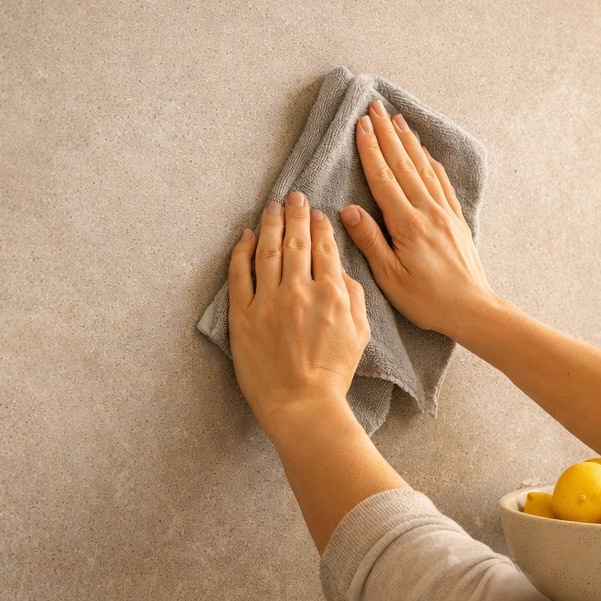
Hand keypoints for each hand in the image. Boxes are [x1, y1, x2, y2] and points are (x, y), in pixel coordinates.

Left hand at [228, 191, 369, 440]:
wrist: (302, 403)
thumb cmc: (334, 374)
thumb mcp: (360, 334)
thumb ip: (354, 298)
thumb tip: (341, 273)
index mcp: (331, 294)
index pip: (324, 248)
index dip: (320, 226)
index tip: (317, 213)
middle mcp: (299, 291)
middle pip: (295, 241)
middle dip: (295, 214)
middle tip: (293, 196)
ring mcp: (268, 301)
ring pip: (266, 250)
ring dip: (269, 224)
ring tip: (270, 207)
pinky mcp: (243, 315)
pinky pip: (239, 274)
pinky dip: (241, 251)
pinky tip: (244, 236)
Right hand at [342, 100, 498, 341]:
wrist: (473, 310)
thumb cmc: (428, 301)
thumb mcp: (390, 278)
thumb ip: (370, 241)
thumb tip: (349, 210)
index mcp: (408, 225)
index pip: (384, 178)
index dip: (370, 150)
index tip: (360, 125)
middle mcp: (429, 211)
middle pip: (403, 164)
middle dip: (387, 134)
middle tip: (375, 107)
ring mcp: (446, 213)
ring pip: (424, 168)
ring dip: (409, 141)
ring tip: (397, 119)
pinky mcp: (457, 220)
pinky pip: (442, 183)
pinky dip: (431, 162)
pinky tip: (426, 152)